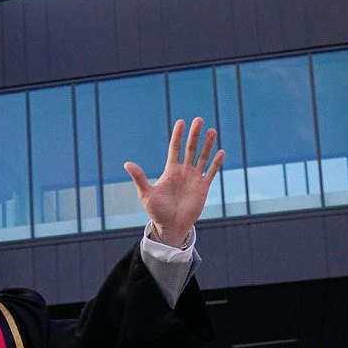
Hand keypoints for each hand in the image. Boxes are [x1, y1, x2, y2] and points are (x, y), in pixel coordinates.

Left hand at [125, 118, 223, 246]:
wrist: (170, 227)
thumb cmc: (157, 211)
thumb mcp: (146, 194)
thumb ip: (139, 178)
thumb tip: (127, 164)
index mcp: (170, 171)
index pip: (175, 148)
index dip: (178, 136)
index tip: (181, 122)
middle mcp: (183, 172)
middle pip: (190, 149)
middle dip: (194, 135)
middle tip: (199, 120)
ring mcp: (194, 179)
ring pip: (202, 158)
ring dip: (207, 145)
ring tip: (212, 131)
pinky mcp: (203, 188)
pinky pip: (211, 173)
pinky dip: (216, 163)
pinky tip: (221, 152)